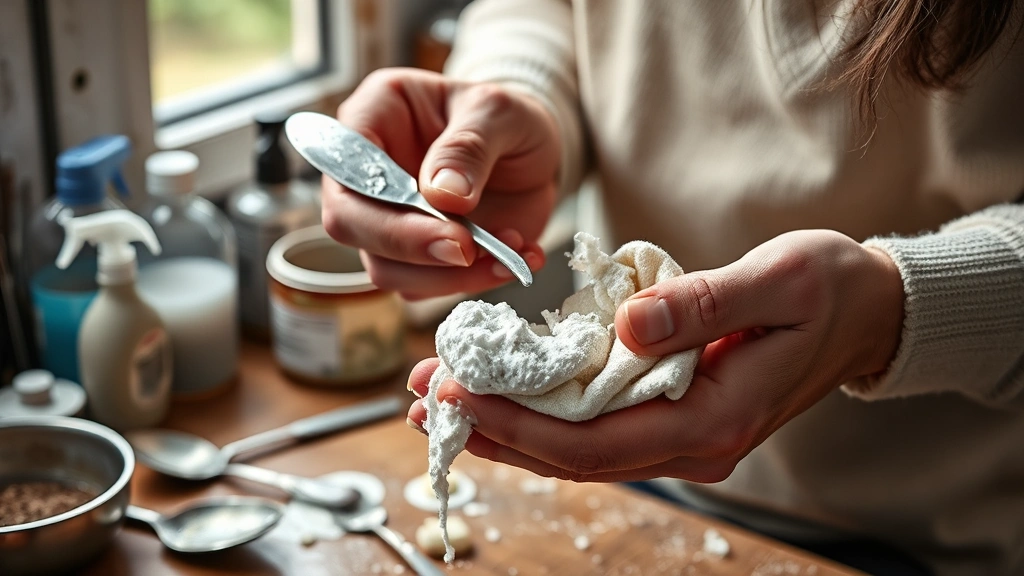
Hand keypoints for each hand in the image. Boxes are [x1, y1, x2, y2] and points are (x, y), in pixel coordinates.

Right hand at [322, 68, 558, 298]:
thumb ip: (469, 147)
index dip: (378, 197)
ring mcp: (387, 219)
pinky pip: (428, 286)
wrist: (532, 153)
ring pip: (387, 268)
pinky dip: (476, 282)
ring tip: (513, 248)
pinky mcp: (416, 256)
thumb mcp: (499, 113)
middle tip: (470, 250)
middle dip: (413, 247)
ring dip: (452, 274)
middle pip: (351, 224)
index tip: (444, 215)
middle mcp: (367, 173)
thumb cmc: (504, 119)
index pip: (342, 161)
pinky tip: (515, 259)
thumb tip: (443, 195)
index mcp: (375, 116)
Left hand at [406, 230, 904, 481]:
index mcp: (714, 422)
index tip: (457, 388)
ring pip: (574, 449)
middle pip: (571, 457)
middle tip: (421, 399)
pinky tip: (498, 394)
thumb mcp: (777, 281)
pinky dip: (538, 414)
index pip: (594, 443)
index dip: (519, 422)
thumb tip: (627, 326)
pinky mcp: (671, 414)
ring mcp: (680, 435)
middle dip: (492, 428)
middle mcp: (691, 444)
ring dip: (504, 425)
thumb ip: (703, 304)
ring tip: (437, 399)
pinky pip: (591, 428)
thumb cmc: (829, 289)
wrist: (867, 310)